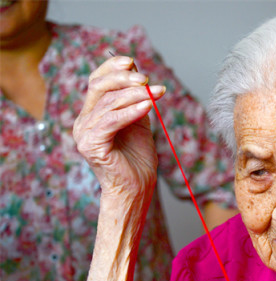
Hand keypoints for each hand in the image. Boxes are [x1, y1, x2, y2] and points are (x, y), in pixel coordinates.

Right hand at [73, 56, 165, 198]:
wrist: (136, 188)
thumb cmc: (138, 159)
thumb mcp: (139, 121)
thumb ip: (136, 99)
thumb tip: (139, 72)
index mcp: (91, 114)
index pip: (96, 81)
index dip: (112, 67)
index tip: (132, 60)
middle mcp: (83, 122)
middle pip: (99, 87)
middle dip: (125, 79)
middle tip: (148, 80)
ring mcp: (84, 133)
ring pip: (109, 103)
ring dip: (136, 95)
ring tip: (156, 93)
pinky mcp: (91, 145)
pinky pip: (112, 121)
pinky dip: (131, 111)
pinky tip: (148, 106)